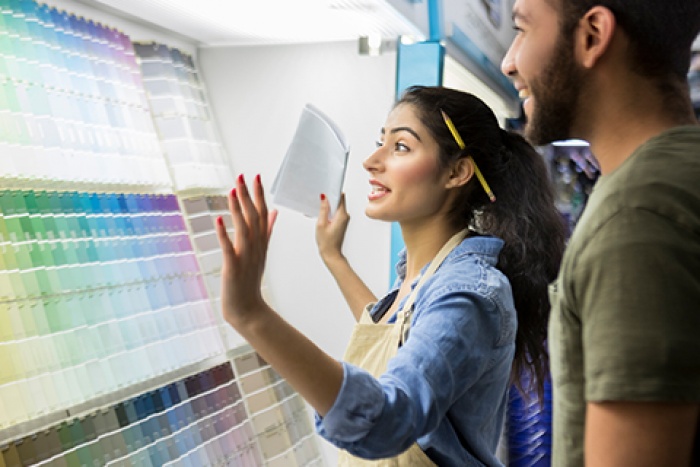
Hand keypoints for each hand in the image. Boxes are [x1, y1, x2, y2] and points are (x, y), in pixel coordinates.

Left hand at [215, 174, 277, 326]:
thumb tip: (274, 212)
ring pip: (243, 228)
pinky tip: (218, 220)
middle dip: (248, 196)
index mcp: (262, 242)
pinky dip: (224, 234)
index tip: (256, 176)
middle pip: (254, 217)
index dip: (259, 195)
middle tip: (242, 176)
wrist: (248, 308)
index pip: (263, 213)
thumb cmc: (250, 279)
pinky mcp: (233, 267)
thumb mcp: (262, 252)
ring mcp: (245, 256)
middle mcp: (255, 246)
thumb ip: (268, 230)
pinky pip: (229, 248)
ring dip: (238, 209)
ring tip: (233, 191)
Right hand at [315, 193, 349, 265]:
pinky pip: (336, 213)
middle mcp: (345, 216)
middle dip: (329, 198)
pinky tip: (322, 216)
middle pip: (339, 201)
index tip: (326, 190)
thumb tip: (324, 197)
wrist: (331, 254)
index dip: (333, 192)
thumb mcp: (321, 223)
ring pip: (336, 207)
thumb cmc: (326, 242)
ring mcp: (344, 219)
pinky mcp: (341, 222)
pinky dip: (329, 212)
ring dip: (328, 206)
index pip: (341, 197)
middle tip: (319, 199)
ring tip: (319, 209)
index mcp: (342, 215)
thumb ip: (323, 209)